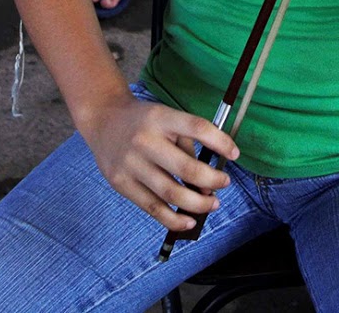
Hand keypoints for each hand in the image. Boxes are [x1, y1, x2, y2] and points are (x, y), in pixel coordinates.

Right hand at [78, 93, 240, 230]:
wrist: (103, 119)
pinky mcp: (121, 183)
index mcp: (160, 118)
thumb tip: (207, 183)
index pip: (196, 127)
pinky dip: (173, 219)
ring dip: (197, 204)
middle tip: (224, 184)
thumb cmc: (143, 121)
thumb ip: (187, 143)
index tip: (234, 154)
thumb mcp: (166, 117)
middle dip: (211, 181)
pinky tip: (189, 221)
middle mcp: (144, 140)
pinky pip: (152, 207)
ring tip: (211, 205)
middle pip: (186, 168)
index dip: (220, 142)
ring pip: (170, 193)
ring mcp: (131, 164)